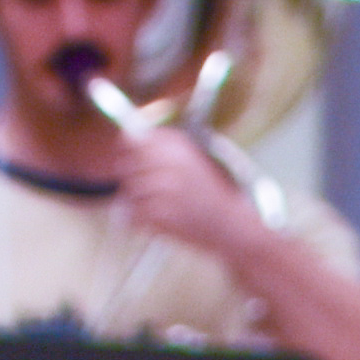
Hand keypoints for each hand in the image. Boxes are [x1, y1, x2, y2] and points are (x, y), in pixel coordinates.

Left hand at [103, 120, 267, 263]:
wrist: (235, 227)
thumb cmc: (218, 193)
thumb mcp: (200, 157)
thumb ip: (167, 145)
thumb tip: (132, 133)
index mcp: (178, 145)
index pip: (131, 138)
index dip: (126, 148)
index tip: (127, 156)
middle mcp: (170, 163)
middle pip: (125, 165)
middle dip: (131, 177)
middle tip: (149, 188)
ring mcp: (164, 189)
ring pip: (128, 192)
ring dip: (139, 201)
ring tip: (164, 207)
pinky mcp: (161, 215)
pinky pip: (132, 215)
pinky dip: (142, 221)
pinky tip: (163, 221)